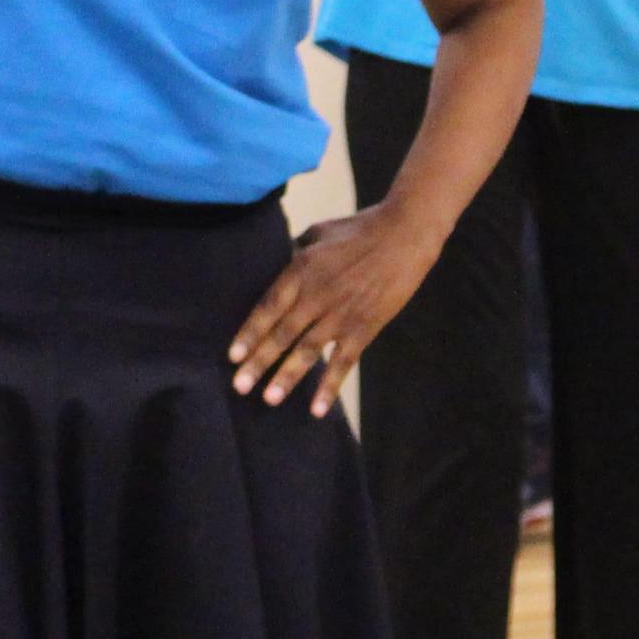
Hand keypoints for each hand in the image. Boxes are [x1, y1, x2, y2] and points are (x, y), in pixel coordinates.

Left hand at [231, 202, 444, 416]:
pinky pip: (344, 362)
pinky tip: (317, 408)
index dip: (249, 333)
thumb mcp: (319, 232)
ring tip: (269, 399)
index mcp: (301, 269)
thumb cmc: (360, 229)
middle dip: (259, 361)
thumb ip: (295, 252)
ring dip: (287, 376)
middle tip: (239, 387)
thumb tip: (278, 265)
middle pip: (282, 333)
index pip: (268, 307)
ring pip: (308, 350)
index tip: (232, 356)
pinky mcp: (365, 326)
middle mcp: (317, 294)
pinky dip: (330, 385)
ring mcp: (342, 313)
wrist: (405, 234)